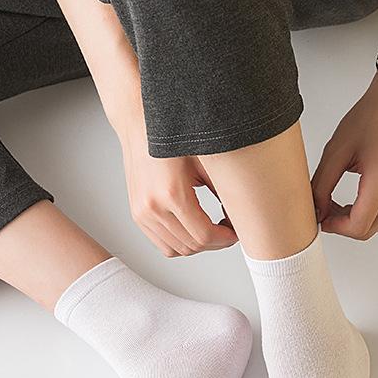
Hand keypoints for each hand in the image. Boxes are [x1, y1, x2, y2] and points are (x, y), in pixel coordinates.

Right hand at [116, 113, 237, 257]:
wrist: (140, 127)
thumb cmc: (171, 139)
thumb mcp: (205, 162)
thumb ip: (223, 190)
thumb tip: (240, 214)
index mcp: (171, 193)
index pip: (203, 235)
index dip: (224, 240)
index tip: (235, 233)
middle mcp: (153, 207)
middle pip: (191, 246)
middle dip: (214, 244)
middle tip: (227, 232)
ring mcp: (142, 213)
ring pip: (176, 250)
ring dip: (197, 246)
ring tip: (211, 231)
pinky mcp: (138, 215)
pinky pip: (162, 244)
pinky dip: (180, 243)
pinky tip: (193, 229)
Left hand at [311, 50, 377, 238]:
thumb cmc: (370, 117)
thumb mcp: (335, 151)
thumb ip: (321, 186)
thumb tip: (316, 211)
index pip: (358, 225)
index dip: (336, 227)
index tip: (323, 217)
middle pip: (369, 230)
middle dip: (344, 225)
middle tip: (328, 209)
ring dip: (361, 223)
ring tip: (344, 206)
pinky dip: (377, 217)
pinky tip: (362, 201)